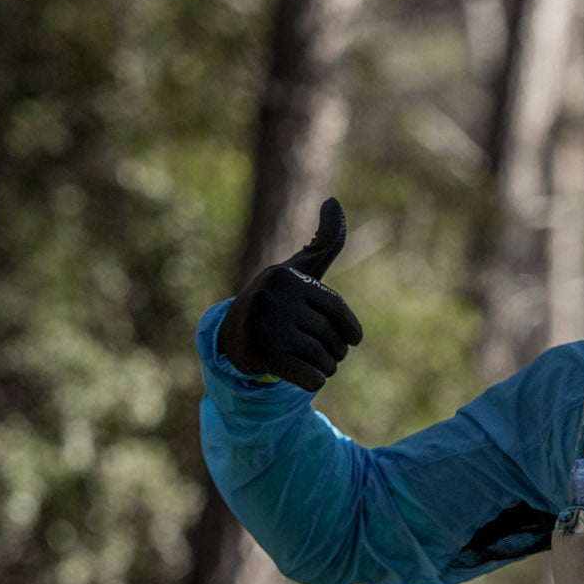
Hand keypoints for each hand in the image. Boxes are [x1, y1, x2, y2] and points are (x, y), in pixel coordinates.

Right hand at [216, 197, 364, 390]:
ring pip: (322, 359)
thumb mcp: (300, 269)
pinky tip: (309, 378)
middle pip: (331, 337)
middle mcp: (273, 298)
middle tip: (323, 352)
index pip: (337, 311)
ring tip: (314, 363)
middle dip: (335, 351)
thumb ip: (324, 241)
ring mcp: (265, 327)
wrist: (233, 337)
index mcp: (286, 278)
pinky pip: (308, 377)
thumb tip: (333, 202)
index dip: (350, 331)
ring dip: (326, 367)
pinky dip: (315, 381)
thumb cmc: (279, 300)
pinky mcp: (262, 356)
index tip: (349, 340)